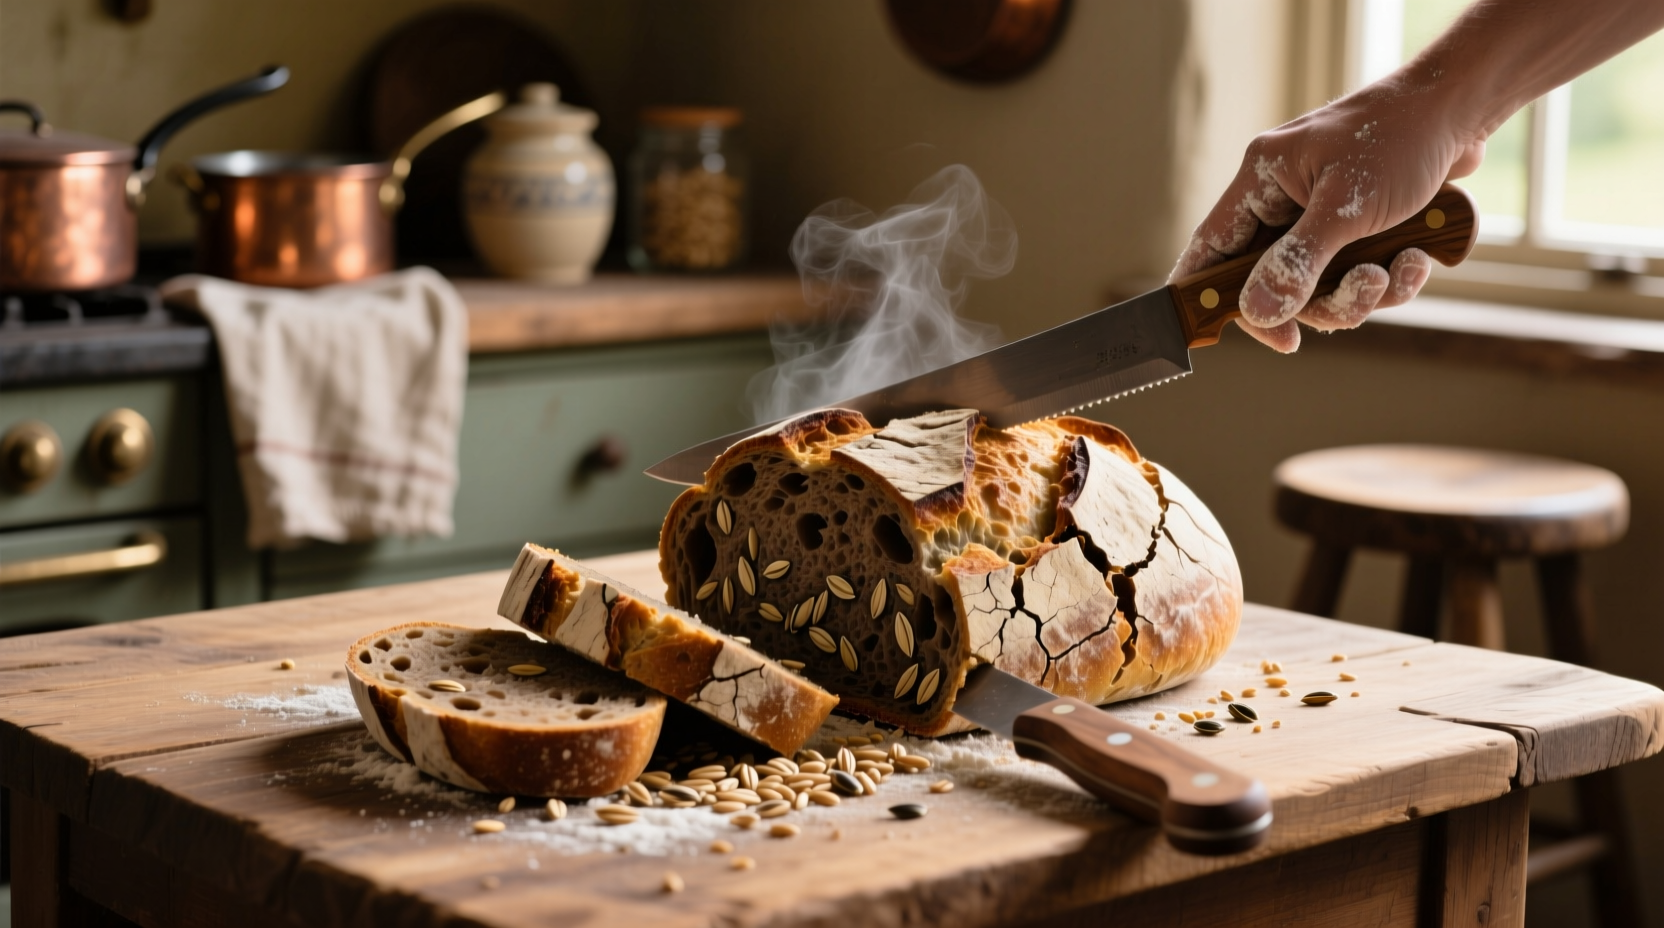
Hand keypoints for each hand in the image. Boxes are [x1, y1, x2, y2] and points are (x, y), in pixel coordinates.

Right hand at [1169, 75, 1478, 351]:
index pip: (1212, 245)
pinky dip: (1390, 279)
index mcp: (1263, 180)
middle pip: (1269, 282)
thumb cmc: (1401, 137)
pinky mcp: (1359, 232)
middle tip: (1357, 295)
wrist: (1463, 112)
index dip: (1208, 292)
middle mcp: (1285, 201)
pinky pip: (1357, 279)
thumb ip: (1297, 261)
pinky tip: (1417, 257)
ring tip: (1395, 270)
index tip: (1223, 335)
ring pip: (1318, 289)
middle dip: (1317, 300)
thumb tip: (1255, 313)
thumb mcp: (1347, 205)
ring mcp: (1321, 219)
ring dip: (1360, 293)